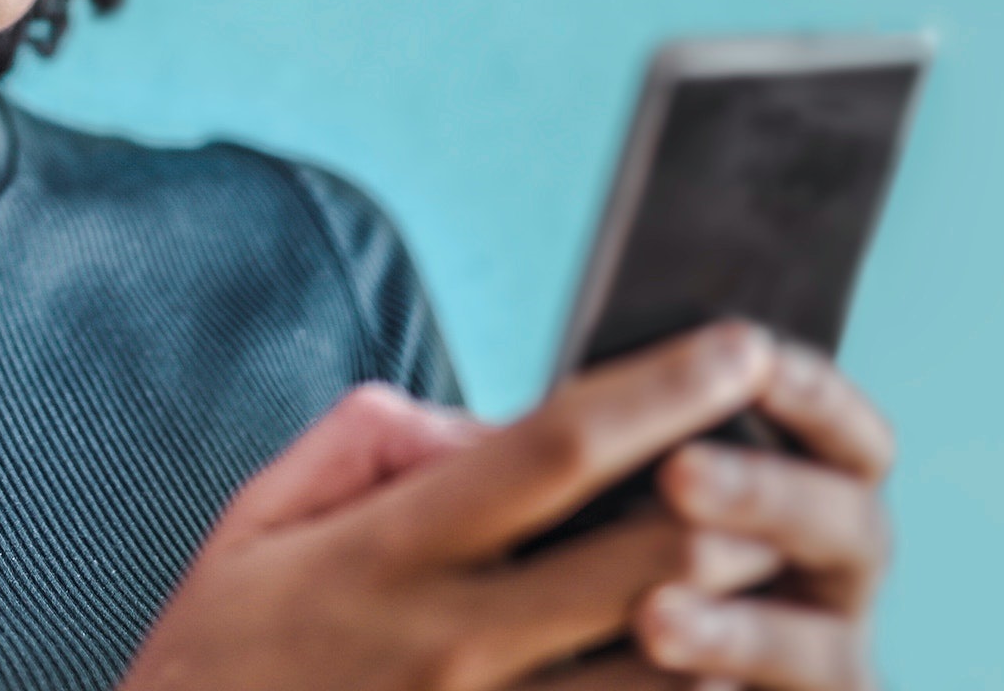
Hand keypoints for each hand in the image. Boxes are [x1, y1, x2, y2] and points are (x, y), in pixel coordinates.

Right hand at [118, 322, 794, 690]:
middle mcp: (454, 643)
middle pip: (647, 561)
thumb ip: (357, 449)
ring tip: (776, 573)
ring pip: (669, 675)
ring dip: (740, 619)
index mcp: (390, 551)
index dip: (662, 390)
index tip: (738, 346)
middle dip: (740, 502)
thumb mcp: (252, 530)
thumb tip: (464, 420)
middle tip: (786, 462)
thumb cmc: (216, 666)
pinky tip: (718, 672)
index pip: (554, 448)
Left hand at [633, 341, 894, 689]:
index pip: (847, 433)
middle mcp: (838, 576)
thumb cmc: (602, 556)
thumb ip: (634, 445)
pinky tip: (667, 680)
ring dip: (734, 629)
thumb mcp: (621, 491)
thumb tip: (608, 372)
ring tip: (652, 617)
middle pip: (847, 525)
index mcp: (813, 491)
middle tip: (680, 472)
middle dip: (763, 494)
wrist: (577, 668)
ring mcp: (829, 660)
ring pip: (818, 649)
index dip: (810, 393)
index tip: (752, 351)